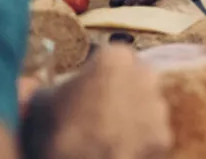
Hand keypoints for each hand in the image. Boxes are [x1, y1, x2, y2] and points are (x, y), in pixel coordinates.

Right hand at [24, 46, 171, 158]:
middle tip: (99, 112)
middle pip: (136, 77)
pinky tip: (122, 148)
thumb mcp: (40, 104)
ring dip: (134, 114)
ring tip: (110, 133)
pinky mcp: (165, 137)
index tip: (89, 87)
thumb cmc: (56, 133)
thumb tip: (41, 86)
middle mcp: (145, 76)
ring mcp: (158, 107)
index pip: (112, 56)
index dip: (99, 72)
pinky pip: (153, 132)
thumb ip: (49, 87)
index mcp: (115, 59)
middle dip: (122, 90)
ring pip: (148, 104)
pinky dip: (142, 139)